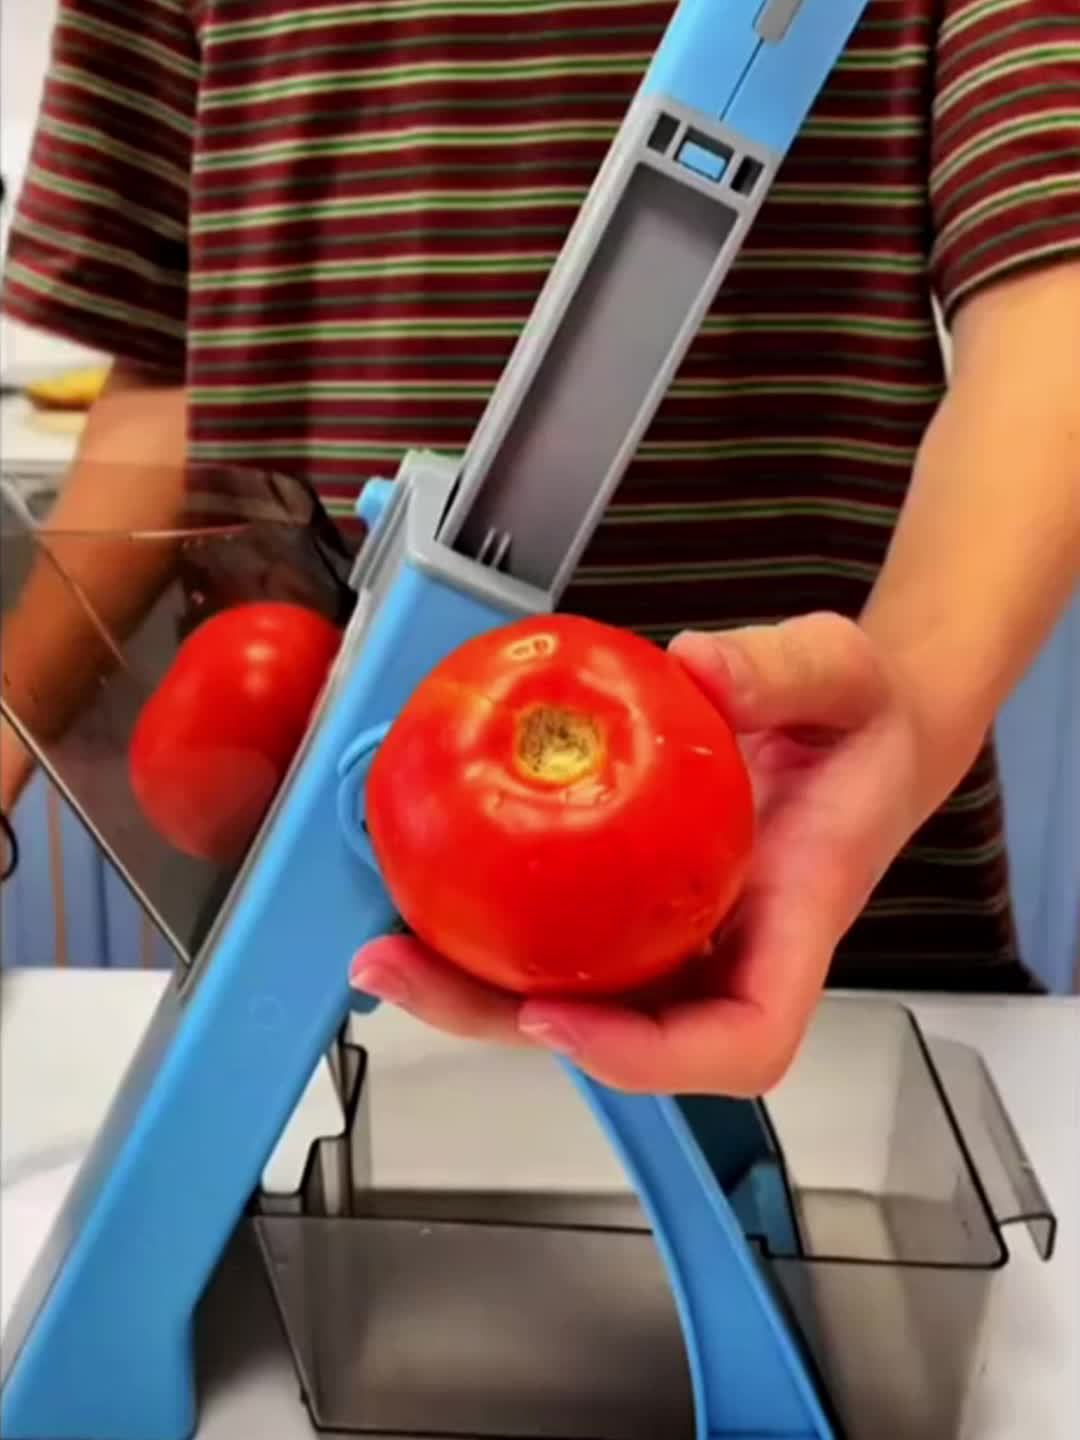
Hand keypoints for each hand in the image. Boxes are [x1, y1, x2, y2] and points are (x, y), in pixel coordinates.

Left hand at [349, 613, 959, 1096]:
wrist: (863, 731)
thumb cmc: (866, 722)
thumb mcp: (844, 671)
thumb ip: (784, 669)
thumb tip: (699, 665)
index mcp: (793, 913)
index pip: (743, 1038)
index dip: (649, 1057)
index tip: (558, 1015)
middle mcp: (729, 946)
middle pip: (622, 1038)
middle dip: (502, 1024)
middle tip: (401, 969)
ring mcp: (680, 931)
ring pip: (578, 996)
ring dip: (475, 988)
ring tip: (384, 943)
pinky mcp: (642, 901)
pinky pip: (566, 936)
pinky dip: (493, 930)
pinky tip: (429, 887)